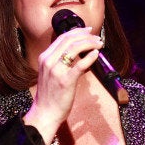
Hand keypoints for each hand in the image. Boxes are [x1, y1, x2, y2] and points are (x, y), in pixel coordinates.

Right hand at [23, 26, 102, 143]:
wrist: (45, 113)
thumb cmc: (50, 95)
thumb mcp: (50, 74)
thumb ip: (60, 62)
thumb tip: (80, 54)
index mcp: (44, 58)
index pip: (62, 38)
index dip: (77, 32)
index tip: (88, 31)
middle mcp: (48, 61)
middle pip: (69, 40)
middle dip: (85, 36)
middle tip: (96, 37)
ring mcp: (56, 71)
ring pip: (75, 49)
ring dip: (89, 44)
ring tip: (99, 44)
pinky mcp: (66, 81)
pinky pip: (80, 65)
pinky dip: (90, 57)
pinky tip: (96, 54)